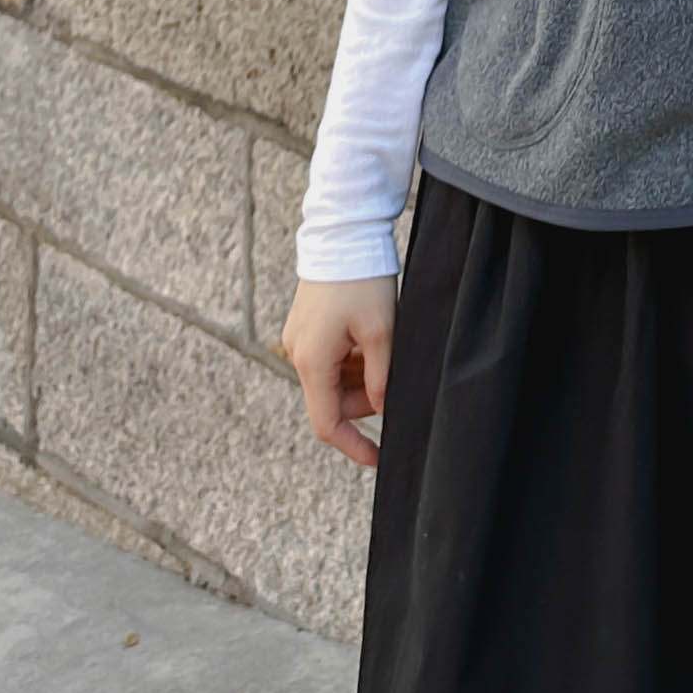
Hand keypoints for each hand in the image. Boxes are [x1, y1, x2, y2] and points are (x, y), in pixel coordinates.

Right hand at [280, 275, 395, 469]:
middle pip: (331, 401)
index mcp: (312, 361)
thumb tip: (382, 409)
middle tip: (394, 382)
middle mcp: (298, 353)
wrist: (342, 233)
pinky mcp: (306, 326)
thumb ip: (381, 377)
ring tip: (384, 350)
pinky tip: (371, 339)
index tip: (377, 459)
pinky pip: (329, 358)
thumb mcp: (381, 331)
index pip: (327, 423)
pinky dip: (351, 360)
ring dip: (359, 378)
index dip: (353, 446)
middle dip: (364, 401)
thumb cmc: (362, 279)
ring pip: (332, 379)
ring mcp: (299, 339)